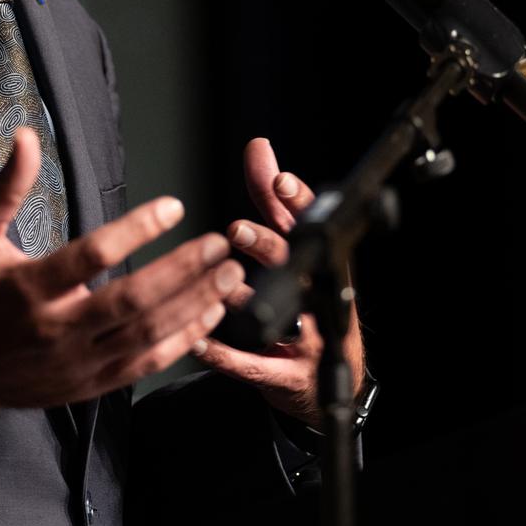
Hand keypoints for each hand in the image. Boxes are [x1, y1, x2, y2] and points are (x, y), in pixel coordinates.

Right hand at [0, 127, 239, 411]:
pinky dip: (182, 340)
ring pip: (147, 334)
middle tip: (220, 244)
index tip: (173, 206)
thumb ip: (6, 187)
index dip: (137, 229)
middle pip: (133, 298)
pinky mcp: (88, 387)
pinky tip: (208, 314)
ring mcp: (75, 363)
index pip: (92, 255)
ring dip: (194, 302)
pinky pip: (145, 364)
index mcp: (27, 288)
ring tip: (228, 274)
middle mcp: (55, 330)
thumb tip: (28, 137)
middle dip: (184, 270)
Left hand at [190, 138, 366, 428]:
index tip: (278, 181)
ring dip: (243, 298)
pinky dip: (225, 354)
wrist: (327, 379)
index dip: (297, 203)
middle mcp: (317, 297)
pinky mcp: (285, 374)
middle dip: (268, 245)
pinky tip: (198, 342)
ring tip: (218, 283)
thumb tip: (259, 147)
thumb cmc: (308, 303)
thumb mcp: (295, 250)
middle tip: (236, 229)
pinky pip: (253, 365)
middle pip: (296, 266)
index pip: (310, 225)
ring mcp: (305, 339)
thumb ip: (273, 203)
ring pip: (277, 316)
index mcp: (317, 261)